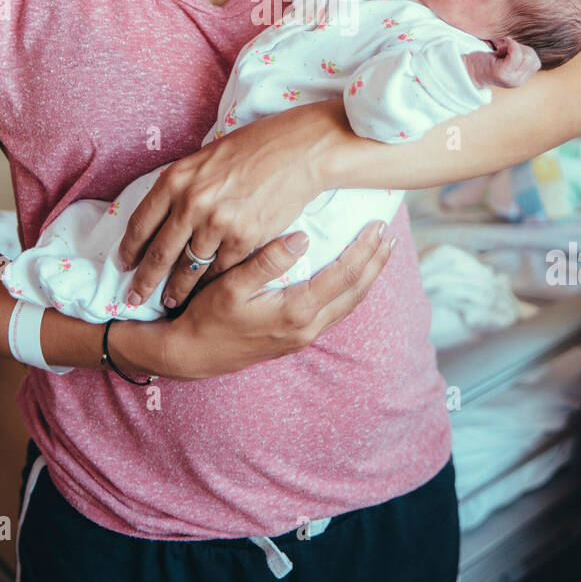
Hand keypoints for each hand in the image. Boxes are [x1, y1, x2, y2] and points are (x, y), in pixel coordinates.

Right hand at [108, 220, 394, 380]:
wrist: (191, 355)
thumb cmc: (206, 316)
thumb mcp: (230, 285)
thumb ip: (266, 261)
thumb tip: (301, 238)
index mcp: (294, 312)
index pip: (342, 278)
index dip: (364, 251)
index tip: (377, 226)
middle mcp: (306, 328)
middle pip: (354, 292)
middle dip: (375, 262)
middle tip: (388, 234)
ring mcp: (303, 336)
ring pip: (348, 305)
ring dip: (367, 277)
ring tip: (379, 252)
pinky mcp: (297, 338)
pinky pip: (335, 312)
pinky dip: (350, 290)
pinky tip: (352, 275)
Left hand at [118, 101, 337, 309]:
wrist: (297, 150)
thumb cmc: (254, 148)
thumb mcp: (205, 159)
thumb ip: (183, 186)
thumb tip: (165, 214)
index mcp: (175, 179)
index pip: (141, 224)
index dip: (129, 250)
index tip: (124, 265)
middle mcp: (190, 203)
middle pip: (158, 253)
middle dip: (145, 281)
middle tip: (136, 298)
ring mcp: (216, 223)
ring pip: (189, 267)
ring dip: (178, 288)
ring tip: (171, 300)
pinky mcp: (243, 239)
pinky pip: (220, 269)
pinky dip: (212, 282)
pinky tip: (206, 291)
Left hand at [463, 37, 541, 88]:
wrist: (464, 68)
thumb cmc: (483, 60)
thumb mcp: (504, 58)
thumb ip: (517, 55)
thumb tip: (521, 45)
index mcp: (519, 79)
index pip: (535, 61)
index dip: (524, 51)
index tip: (509, 50)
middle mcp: (517, 81)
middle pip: (531, 57)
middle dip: (520, 48)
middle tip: (503, 48)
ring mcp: (510, 79)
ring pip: (525, 55)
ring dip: (513, 46)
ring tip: (499, 49)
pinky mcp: (502, 73)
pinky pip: (516, 54)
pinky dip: (510, 45)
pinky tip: (500, 44)